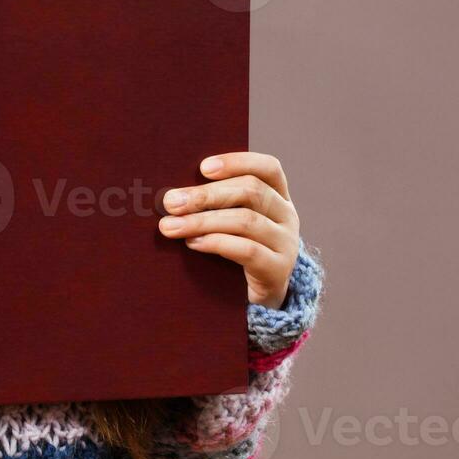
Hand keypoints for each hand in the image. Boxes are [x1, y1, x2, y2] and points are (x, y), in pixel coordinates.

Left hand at [157, 152, 299, 307]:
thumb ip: (216, 203)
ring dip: (203, 221)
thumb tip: (174, 193)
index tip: (202, 167)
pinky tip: (192, 243)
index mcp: (279, 195)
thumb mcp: (233, 220)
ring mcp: (286, 243)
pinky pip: (247, 250)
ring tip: (171, 226)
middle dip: (206, 195)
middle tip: (170, 202)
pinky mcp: (278, 269)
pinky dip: (216, 243)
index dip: (237, 162)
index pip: (267, 167)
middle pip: (251, 191)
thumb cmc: (237, 247)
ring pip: (245, 221)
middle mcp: (287, 215)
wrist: (260, 296)